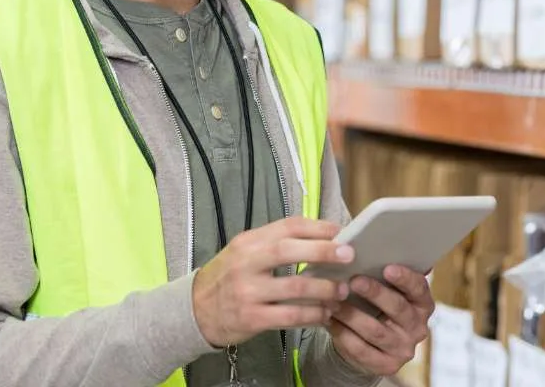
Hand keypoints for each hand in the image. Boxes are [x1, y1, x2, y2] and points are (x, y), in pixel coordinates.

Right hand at [192, 217, 354, 346]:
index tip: (342, 231)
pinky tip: (324, 314)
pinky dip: (313, 315)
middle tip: (349, 255)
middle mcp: (247, 263)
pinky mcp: (251, 318)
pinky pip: (290, 316)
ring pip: (295, 288)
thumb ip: (276, 244)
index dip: (318, 227)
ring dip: (324, 289)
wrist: (195, 310)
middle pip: (290, 250)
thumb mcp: (244, 252)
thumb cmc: (229, 277)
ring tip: (341, 291)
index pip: (288, 226)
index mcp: (249, 241)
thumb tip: (322, 239)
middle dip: (324, 251)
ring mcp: (248, 291)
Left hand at [327, 265, 433, 376]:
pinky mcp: (386, 365)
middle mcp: (417, 327)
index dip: (405, 278)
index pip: (419, 288)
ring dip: (352, 314)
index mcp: (422, 303)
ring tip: (333, 300)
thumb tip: (365, 245)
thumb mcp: (384, 288)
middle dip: (375, 293)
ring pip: (376, 330)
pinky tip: (329, 321)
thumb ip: (382, 271)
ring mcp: (403, 348)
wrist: (366, 342)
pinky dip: (343, 334)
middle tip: (354, 280)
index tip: (388, 268)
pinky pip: (362, 350)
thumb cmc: (375, 305)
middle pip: (398, 308)